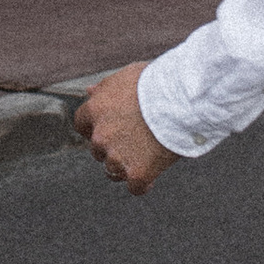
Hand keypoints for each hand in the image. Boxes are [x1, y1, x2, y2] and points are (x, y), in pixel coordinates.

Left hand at [76, 60, 174, 193]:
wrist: (181, 98)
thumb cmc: (157, 81)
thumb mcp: (126, 76)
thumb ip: (105, 88)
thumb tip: (89, 92)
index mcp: (95, 109)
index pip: (82, 125)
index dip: (95, 128)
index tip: (109, 129)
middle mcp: (100, 135)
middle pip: (98, 150)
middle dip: (112, 147)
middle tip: (135, 140)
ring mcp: (117, 156)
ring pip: (113, 170)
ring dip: (126, 166)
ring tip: (146, 156)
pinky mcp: (137, 173)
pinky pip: (135, 187)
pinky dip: (143, 184)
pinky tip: (152, 177)